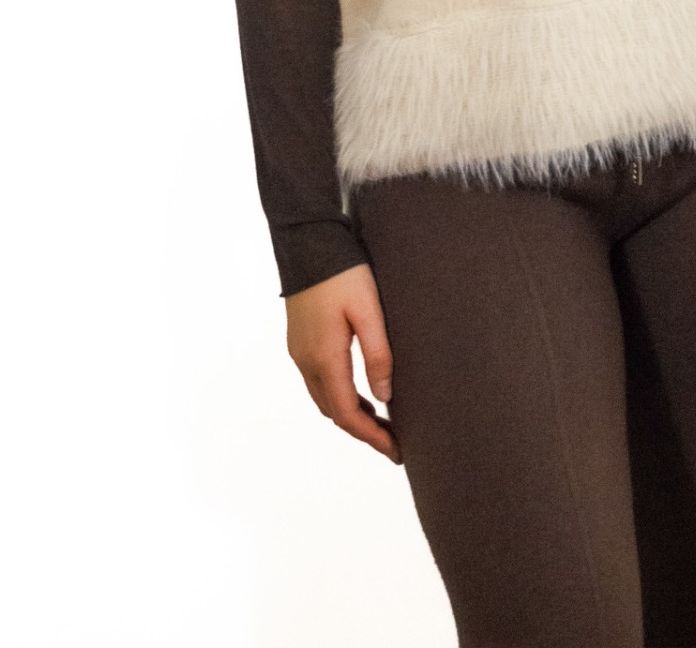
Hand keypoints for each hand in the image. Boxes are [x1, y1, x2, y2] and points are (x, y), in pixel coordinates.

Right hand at [285, 262, 402, 463]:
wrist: (307, 243)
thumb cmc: (344, 273)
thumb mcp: (369, 311)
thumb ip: (378, 354)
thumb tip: (385, 398)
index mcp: (325, 358)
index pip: (348, 414)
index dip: (372, 437)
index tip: (396, 452)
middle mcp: (306, 362)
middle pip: (335, 412)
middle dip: (363, 431)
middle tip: (394, 441)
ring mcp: (299, 353)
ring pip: (325, 399)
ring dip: (351, 414)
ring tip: (382, 421)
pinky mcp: (299, 342)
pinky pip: (319, 382)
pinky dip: (340, 396)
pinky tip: (360, 391)